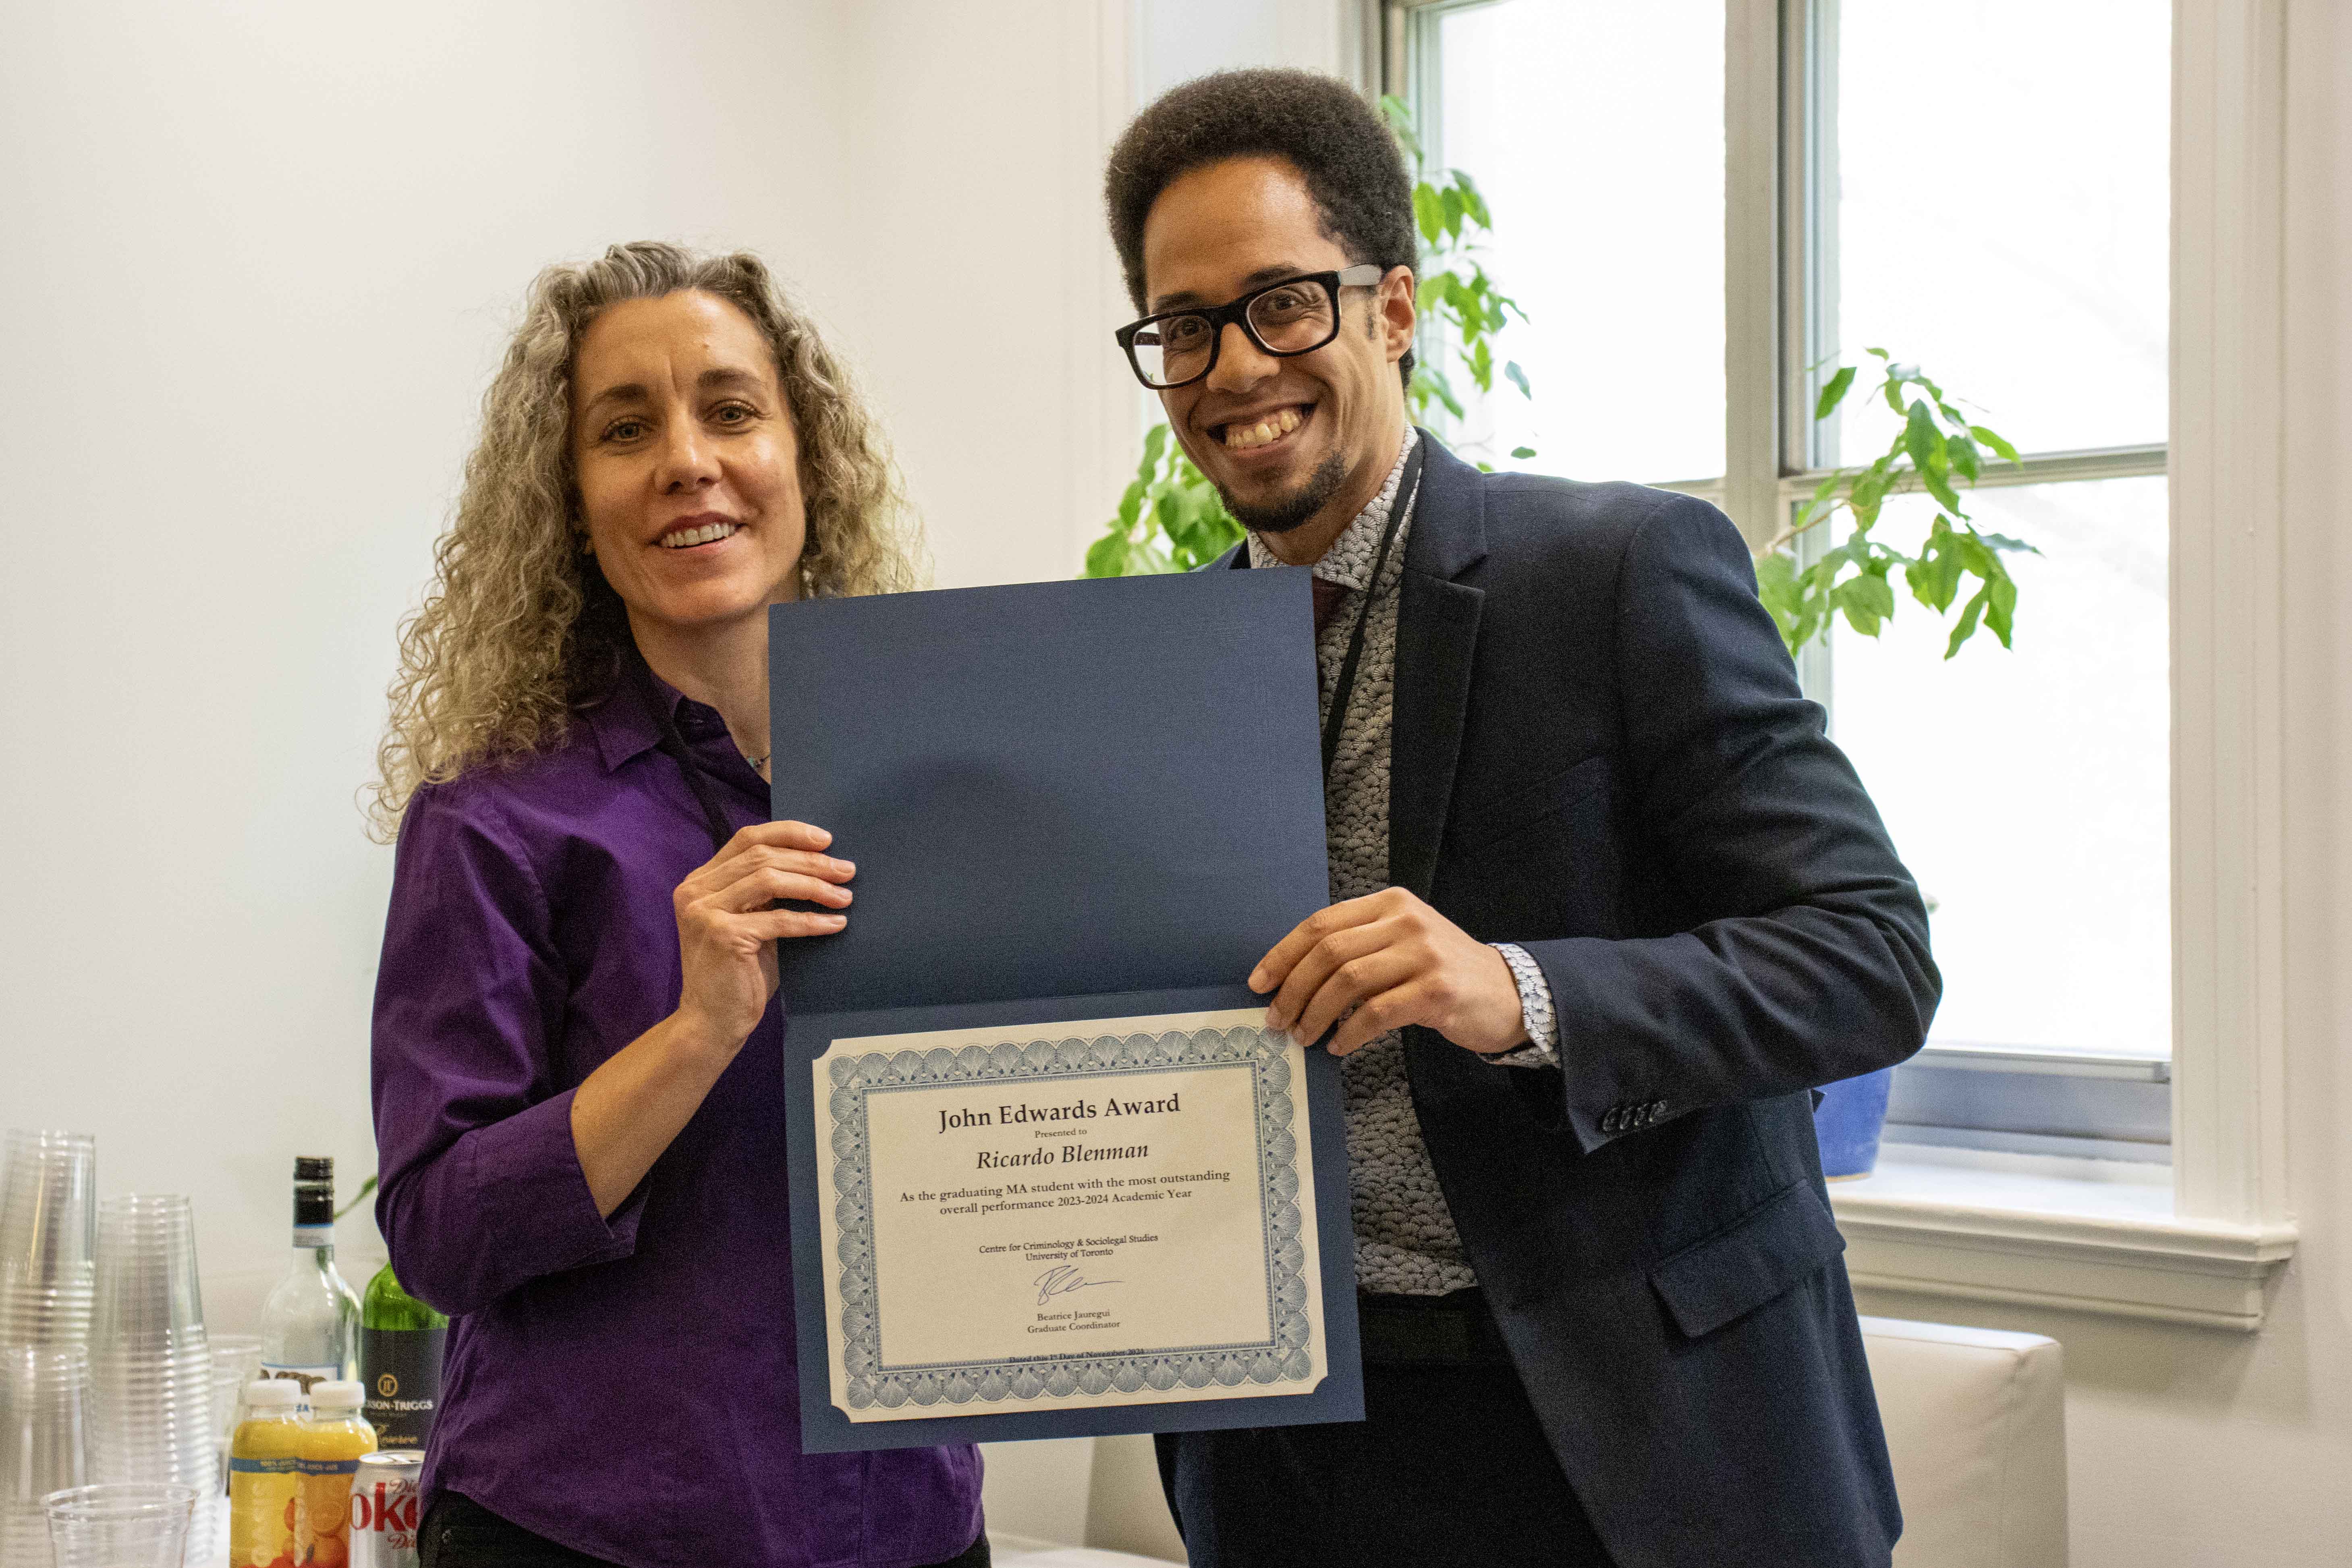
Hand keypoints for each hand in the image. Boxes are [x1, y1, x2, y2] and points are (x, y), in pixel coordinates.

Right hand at [671, 820, 853, 1050]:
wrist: (711, 1022)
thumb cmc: (738, 973)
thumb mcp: (749, 922)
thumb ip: (765, 893)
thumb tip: (818, 864)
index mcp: (701, 881)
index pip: (747, 838)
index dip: (789, 832)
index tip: (826, 839)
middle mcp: (696, 890)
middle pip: (763, 856)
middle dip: (811, 861)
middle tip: (846, 870)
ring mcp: (706, 912)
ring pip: (770, 880)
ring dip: (815, 886)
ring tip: (845, 895)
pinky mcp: (724, 936)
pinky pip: (779, 920)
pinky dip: (812, 921)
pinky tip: (836, 923)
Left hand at [1251, 888, 1528, 1056]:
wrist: (1508, 992)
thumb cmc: (1442, 972)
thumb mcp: (1401, 942)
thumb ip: (1357, 947)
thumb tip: (1291, 979)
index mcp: (1390, 903)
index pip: (1321, 923)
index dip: (1283, 954)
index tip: (1259, 983)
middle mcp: (1406, 920)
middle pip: (1329, 951)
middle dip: (1293, 989)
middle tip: (1276, 1020)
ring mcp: (1425, 954)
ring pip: (1348, 981)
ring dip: (1316, 1013)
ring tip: (1303, 1036)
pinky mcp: (1438, 990)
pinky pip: (1377, 1012)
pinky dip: (1349, 1032)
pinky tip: (1339, 1046)